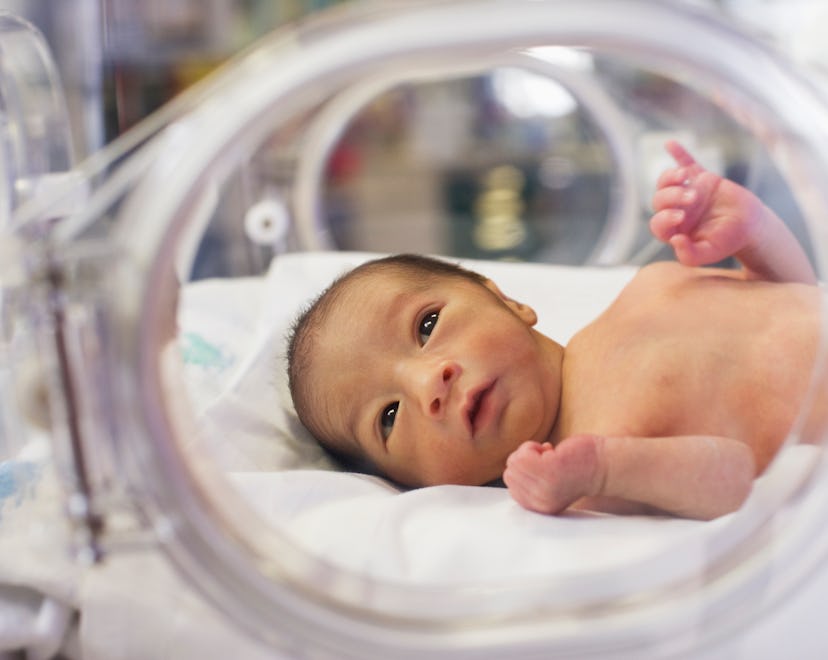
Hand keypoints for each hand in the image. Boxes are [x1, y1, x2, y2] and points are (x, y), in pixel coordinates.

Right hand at [503, 435, 604, 514]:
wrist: (604, 467)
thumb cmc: (579, 470)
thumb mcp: (549, 484)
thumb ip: (531, 483)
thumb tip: (512, 467)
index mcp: (540, 507)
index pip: (511, 487)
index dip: (523, 471)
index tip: (542, 467)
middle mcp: (540, 501)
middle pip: (510, 473)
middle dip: (524, 460)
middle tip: (546, 459)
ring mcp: (544, 487)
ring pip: (514, 462)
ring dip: (528, 451)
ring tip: (548, 454)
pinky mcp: (548, 470)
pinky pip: (522, 454)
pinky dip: (532, 446)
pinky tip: (550, 449)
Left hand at [650, 141, 763, 266]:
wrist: (750, 226)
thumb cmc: (727, 242)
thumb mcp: (710, 252)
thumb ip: (690, 255)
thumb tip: (675, 241)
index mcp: (674, 229)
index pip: (658, 223)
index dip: (664, 217)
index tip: (681, 216)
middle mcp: (676, 210)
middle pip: (659, 200)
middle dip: (672, 196)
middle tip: (692, 198)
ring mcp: (688, 192)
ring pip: (667, 182)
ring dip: (670, 177)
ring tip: (684, 177)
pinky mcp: (702, 179)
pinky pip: (687, 163)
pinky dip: (678, 154)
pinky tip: (669, 143)